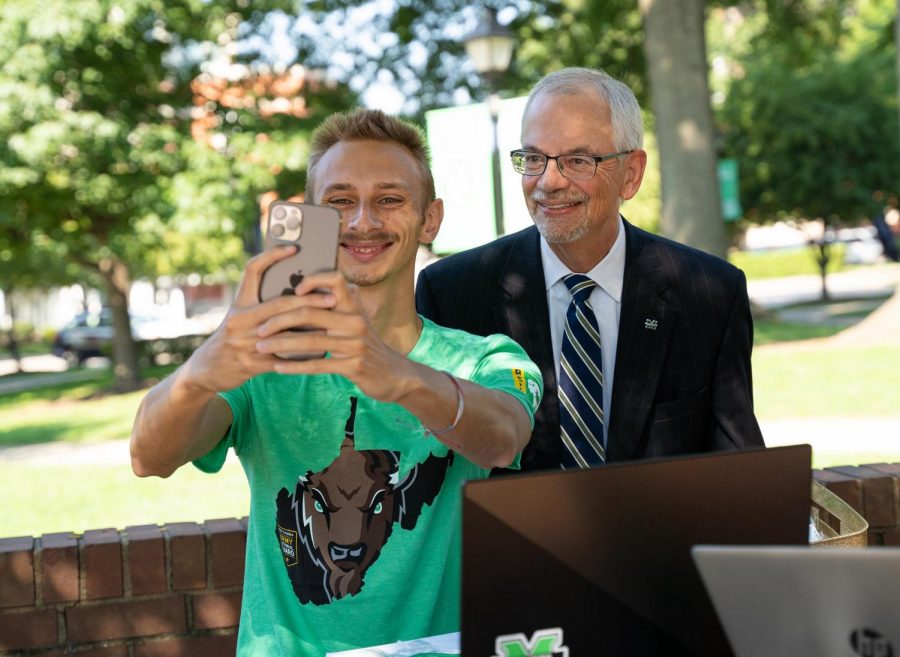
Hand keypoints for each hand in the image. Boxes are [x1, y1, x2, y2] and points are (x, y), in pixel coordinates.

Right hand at [182, 246, 337, 393]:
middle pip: (280, 303)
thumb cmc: (232, 337)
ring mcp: (245, 342)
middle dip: (309, 300)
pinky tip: (321, 352)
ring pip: (286, 333)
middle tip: (331, 298)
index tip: (294, 248)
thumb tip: (297, 290)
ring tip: (331, 324)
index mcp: (239, 303)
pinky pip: (285, 359)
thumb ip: (261, 304)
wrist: (208, 369)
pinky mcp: (252, 364)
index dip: (272, 256)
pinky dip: (304, 356)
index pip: (253, 269)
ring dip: (312, 329)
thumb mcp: (240, 315)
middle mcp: (240, 319)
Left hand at [254, 270, 415, 402]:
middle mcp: (356, 320)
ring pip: (310, 341)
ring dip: (281, 345)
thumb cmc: (366, 346)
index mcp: (354, 305)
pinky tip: (278, 368)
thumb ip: (333, 309)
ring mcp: (356, 344)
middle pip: (311, 312)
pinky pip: (318, 365)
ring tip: (260, 347)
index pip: (334, 280)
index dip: (312, 280)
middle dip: (279, 320)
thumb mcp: (354, 322)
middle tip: (259, 328)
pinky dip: (295, 366)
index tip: (292, 290)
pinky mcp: (354, 366)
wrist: (394, 375)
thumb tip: (296, 297)